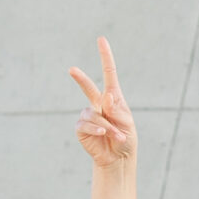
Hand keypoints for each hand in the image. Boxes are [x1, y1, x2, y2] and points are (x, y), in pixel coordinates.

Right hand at [69, 35, 135, 172]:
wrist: (118, 158)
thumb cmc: (125, 138)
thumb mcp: (126, 122)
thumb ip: (116, 109)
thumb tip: (106, 96)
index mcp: (113, 98)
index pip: (108, 73)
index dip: (105, 56)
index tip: (101, 39)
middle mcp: (99, 104)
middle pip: (88, 88)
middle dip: (80, 79)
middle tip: (71, 70)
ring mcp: (89, 115)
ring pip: (92, 114)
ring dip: (106, 126)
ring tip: (115, 136)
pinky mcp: (82, 128)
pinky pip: (86, 124)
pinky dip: (96, 130)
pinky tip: (102, 136)